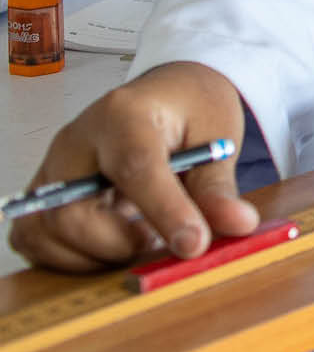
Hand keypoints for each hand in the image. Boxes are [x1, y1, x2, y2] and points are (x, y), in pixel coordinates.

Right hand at [8, 63, 257, 271]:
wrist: (166, 94)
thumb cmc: (190, 108)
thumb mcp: (218, 134)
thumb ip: (218, 186)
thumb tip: (238, 226)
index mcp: (125, 114)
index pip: (135, 167)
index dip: (164, 211)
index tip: (194, 244)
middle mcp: (76, 140)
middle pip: (73, 212)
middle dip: (120, 243)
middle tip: (162, 240)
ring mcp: (53, 167)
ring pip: (48, 233)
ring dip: (97, 254)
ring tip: (141, 234)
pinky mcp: (44, 192)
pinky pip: (36, 240)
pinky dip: (72, 256)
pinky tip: (110, 239)